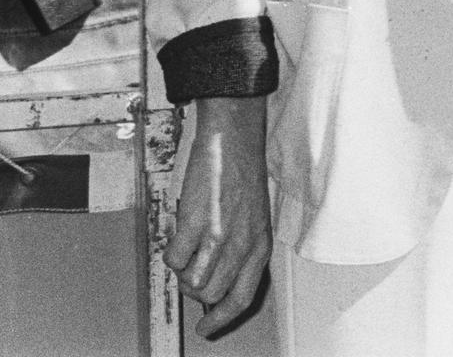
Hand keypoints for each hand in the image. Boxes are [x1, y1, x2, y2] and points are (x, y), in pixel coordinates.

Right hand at [167, 97, 273, 337]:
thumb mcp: (253, 222)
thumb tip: (215, 292)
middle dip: (196, 289)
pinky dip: (172, 251)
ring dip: (183, 271)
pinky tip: (181, 233)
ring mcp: (219, 236)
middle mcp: (243, 245)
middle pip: (212, 295)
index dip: (223, 318)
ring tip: (188, 248)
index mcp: (260, 245)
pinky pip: (173, 259)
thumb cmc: (242, 181)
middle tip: (192, 269)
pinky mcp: (196, 225)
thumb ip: (240, 255)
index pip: (243, 298)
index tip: (206, 329)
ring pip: (192, 283)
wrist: (234, 144)